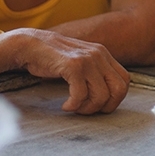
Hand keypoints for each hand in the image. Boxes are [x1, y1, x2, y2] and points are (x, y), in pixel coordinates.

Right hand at [4, 29, 129, 113]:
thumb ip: (95, 72)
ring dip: (87, 108)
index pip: (125, 81)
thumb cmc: (53, 58)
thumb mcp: (81, 61)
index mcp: (103, 54)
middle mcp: (99, 55)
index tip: (98, 105)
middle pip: (119, 90)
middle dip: (105, 106)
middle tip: (87, 109)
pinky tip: (65, 105)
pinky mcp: (73, 66)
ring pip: (101, 95)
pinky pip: (81, 94)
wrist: (29, 45)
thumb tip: (107, 95)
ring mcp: (87, 59)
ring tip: (74, 107)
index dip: (115, 98)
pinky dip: (74, 105)